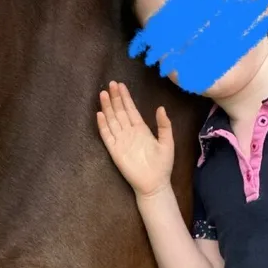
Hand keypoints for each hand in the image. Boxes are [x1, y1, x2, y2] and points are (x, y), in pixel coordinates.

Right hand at [97, 81, 173, 198]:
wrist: (154, 183)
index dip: (126, 97)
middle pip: (120, 111)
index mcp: (141, 129)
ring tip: (103, 94)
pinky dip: (103, 125)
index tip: (121, 85)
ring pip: (112, 120)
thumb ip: (164, 125)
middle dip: (115, 98)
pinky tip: (100, 114)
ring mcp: (121, 140)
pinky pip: (107, 136)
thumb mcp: (167, 142)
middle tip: (110, 84)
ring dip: (107, 107)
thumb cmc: (162, 164)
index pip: (131, 109)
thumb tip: (160, 107)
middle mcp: (129, 132)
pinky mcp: (115, 150)